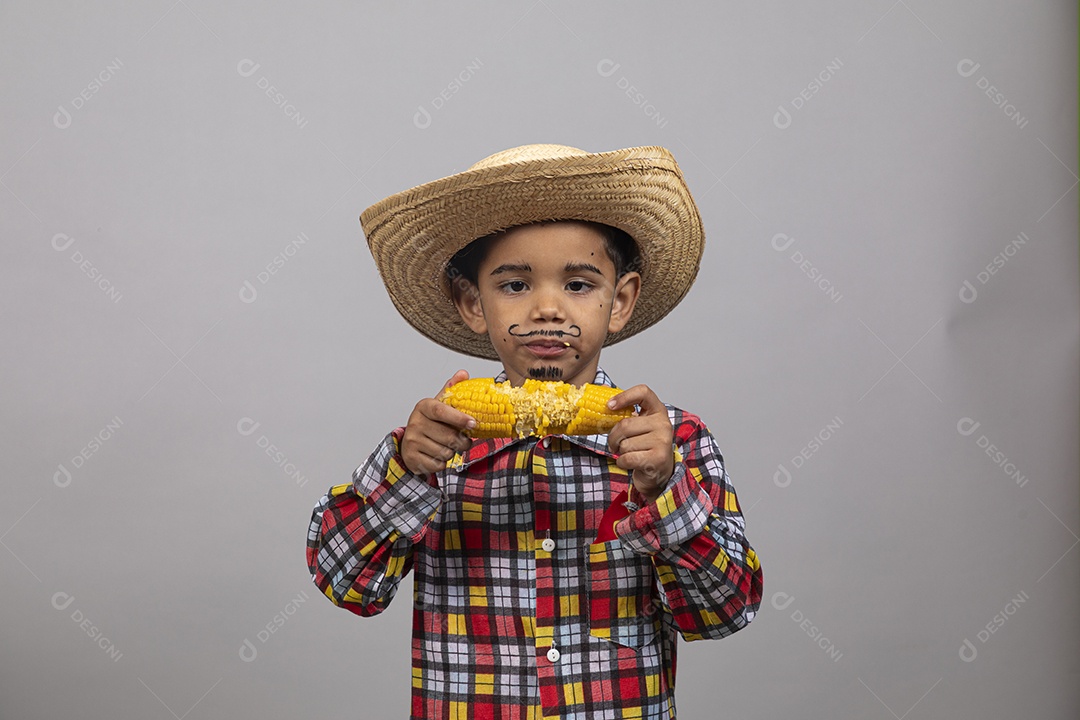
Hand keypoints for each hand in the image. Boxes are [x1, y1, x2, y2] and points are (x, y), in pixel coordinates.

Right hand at [400, 370, 476, 474]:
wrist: (410, 443)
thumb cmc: (431, 423)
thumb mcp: (440, 405)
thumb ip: (452, 389)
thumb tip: (463, 373)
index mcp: (423, 406)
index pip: (442, 411)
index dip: (459, 418)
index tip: (474, 423)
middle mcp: (415, 422)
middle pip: (448, 436)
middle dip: (462, 441)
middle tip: (465, 440)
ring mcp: (412, 441)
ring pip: (445, 452)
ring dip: (453, 452)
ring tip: (448, 446)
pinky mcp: (412, 458)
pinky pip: (438, 465)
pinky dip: (443, 463)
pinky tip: (438, 455)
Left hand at [605, 384, 673, 502]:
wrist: (658, 471)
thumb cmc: (644, 445)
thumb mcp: (636, 424)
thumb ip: (622, 408)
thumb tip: (602, 389)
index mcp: (658, 410)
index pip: (643, 392)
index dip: (624, 396)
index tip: (609, 406)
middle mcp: (663, 423)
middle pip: (625, 424)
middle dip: (613, 437)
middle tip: (614, 443)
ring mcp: (663, 441)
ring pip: (625, 444)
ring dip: (619, 451)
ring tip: (627, 453)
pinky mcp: (658, 458)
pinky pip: (627, 458)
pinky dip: (622, 462)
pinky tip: (630, 462)